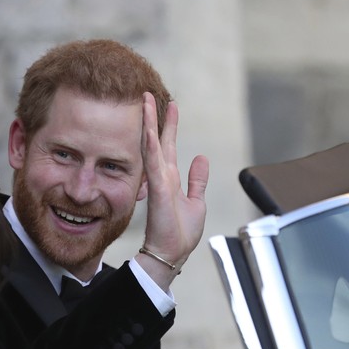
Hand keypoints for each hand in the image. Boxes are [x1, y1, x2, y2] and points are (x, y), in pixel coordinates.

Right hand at [139, 92, 209, 289]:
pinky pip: (153, 163)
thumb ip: (197, 180)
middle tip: (149, 94)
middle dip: (155, 117)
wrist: (171, 254)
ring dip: (149, 124)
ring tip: (146, 102)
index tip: (170, 105)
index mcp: (171, 179)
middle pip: (157, 140)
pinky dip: (151, 146)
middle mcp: (162, 177)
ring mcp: (158, 182)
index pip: (168, 146)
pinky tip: (149, 130)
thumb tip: (201, 158)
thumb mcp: (196, 202)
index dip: (169, 125)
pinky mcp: (158, 190)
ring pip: (152, 146)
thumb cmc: (181, 234)